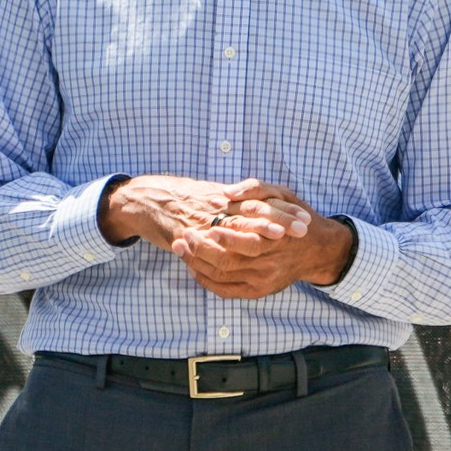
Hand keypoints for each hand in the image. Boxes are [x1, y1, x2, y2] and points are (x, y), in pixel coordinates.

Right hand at [98, 174, 311, 249]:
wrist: (144, 199)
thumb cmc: (180, 200)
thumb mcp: (210, 198)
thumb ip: (233, 205)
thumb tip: (258, 212)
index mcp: (227, 196)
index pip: (261, 200)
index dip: (283, 210)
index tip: (305, 218)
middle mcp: (218, 204)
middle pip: (254, 210)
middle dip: (279, 219)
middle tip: (303, 228)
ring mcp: (203, 218)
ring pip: (234, 223)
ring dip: (258, 230)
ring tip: (280, 237)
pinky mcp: (187, 232)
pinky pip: (207, 239)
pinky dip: (224, 245)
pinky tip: (239, 254)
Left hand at [170, 180, 356, 299]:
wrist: (317, 251)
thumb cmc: (296, 218)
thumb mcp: (283, 194)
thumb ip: (256, 189)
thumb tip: (228, 192)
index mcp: (278, 241)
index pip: (246, 244)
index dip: (222, 238)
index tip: (201, 228)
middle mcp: (270, 265)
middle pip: (228, 263)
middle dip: (200, 251)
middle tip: (182, 237)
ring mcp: (263, 282)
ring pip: (222, 277)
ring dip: (197, 264)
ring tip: (180, 249)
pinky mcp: (257, 291)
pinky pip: (226, 291)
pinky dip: (206, 281)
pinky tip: (193, 267)